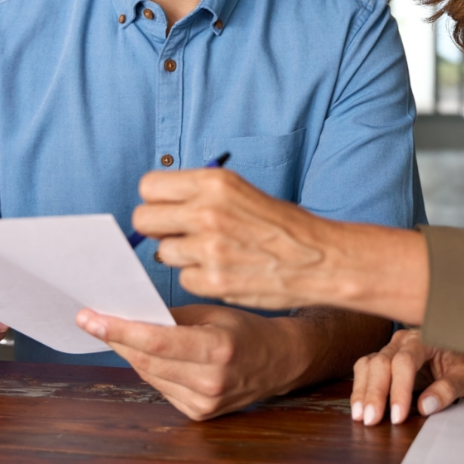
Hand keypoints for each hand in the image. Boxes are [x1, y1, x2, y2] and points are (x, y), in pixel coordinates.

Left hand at [75, 303, 308, 420]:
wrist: (279, 361)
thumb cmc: (246, 330)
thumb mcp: (212, 312)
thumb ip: (172, 317)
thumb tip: (129, 315)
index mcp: (218, 349)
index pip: (156, 342)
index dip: (119, 330)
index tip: (90, 318)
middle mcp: (211, 381)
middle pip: (146, 360)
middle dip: (115, 339)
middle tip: (92, 320)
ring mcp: (205, 403)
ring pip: (149, 375)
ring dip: (130, 353)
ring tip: (117, 332)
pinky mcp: (199, 414)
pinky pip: (161, 387)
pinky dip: (150, 369)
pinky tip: (148, 354)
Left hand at [134, 168, 427, 323]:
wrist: (320, 258)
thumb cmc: (281, 225)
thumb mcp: (240, 191)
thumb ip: (199, 194)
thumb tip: (157, 204)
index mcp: (214, 182)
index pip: (149, 186)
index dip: (157, 200)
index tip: (169, 209)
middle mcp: (207, 212)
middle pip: (144, 219)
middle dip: (158, 228)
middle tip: (180, 234)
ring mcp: (209, 248)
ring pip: (162, 252)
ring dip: (181, 255)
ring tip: (211, 254)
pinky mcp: (213, 280)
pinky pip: (183, 279)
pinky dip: (198, 278)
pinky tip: (222, 272)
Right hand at [352, 327, 463, 425]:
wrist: (457, 352)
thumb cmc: (460, 363)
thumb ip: (448, 389)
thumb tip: (425, 406)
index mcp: (423, 339)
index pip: (405, 361)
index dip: (399, 389)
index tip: (398, 416)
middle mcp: (402, 341)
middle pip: (381, 362)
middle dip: (375, 393)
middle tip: (371, 420)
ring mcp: (389, 349)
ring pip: (368, 365)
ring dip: (362, 392)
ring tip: (360, 416)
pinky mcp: (381, 360)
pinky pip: (364, 370)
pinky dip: (360, 389)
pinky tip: (359, 408)